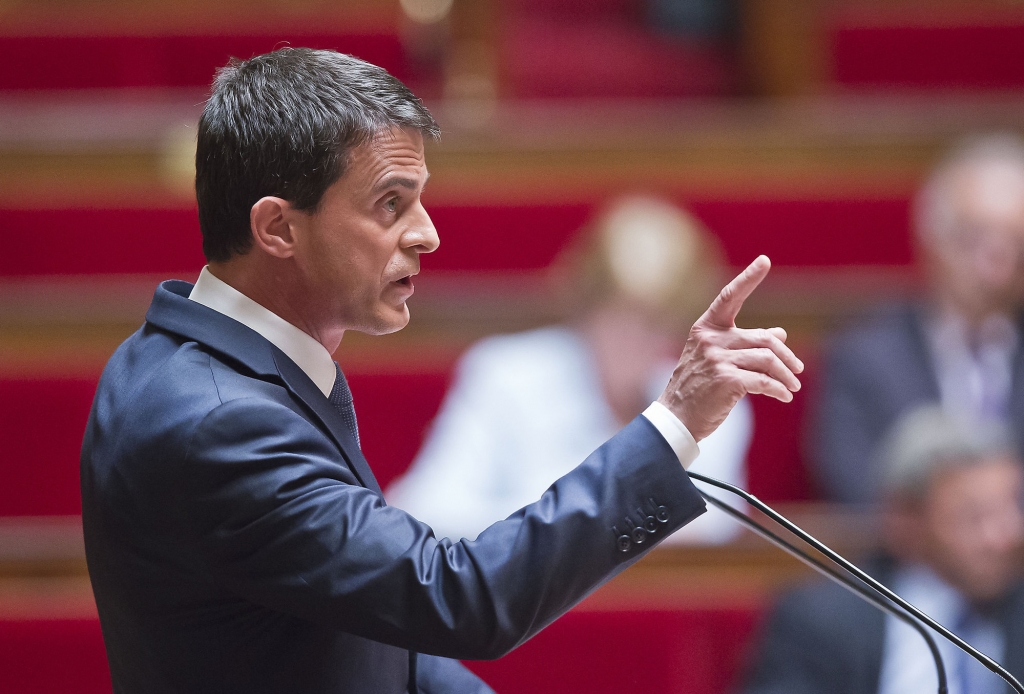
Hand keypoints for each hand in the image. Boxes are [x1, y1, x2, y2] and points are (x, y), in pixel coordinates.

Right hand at [657, 255, 802, 441]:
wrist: (676, 417)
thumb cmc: (697, 387)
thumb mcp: (717, 359)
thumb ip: (746, 343)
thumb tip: (781, 333)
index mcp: (706, 328)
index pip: (730, 297)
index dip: (749, 278)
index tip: (765, 260)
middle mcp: (711, 339)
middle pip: (763, 339)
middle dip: (786, 356)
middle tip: (797, 370)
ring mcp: (718, 359)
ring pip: (767, 360)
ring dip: (786, 376)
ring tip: (792, 387)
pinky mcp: (727, 380)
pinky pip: (764, 381)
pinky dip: (778, 389)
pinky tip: (784, 396)